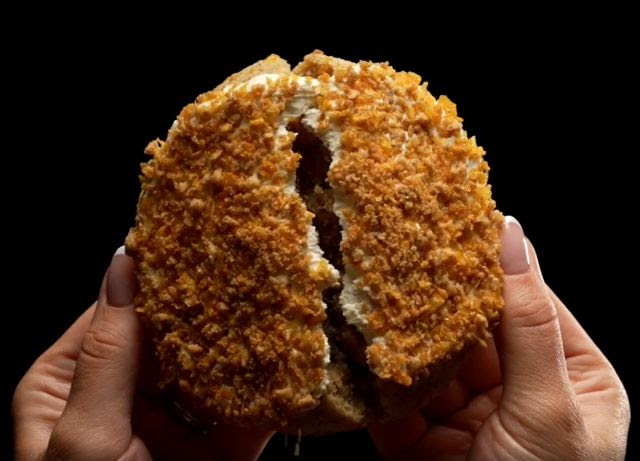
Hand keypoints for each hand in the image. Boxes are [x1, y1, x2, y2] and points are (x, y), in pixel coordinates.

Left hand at [12, 247, 271, 460]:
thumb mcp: (88, 437)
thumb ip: (111, 351)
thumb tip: (124, 264)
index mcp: (72, 381)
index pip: (120, 311)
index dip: (159, 274)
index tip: (199, 234)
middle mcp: (123, 394)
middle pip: (175, 333)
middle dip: (212, 304)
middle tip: (254, 259)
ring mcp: (172, 421)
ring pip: (215, 364)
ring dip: (245, 340)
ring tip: (281, 298)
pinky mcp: (214, 447)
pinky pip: (245, 405)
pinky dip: (268, 386)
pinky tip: (292, 358)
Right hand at [369, 217, 629, 459]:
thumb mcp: (549, 408)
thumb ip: (527, 321)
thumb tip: (513, 236)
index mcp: (571, 378)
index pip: (525, 305)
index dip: (490, 269)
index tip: (452, 229)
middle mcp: (520, 395)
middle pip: (472, 333)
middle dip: (437, 306)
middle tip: (399, 258)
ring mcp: (470, 421)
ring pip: (430, 365)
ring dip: (405, 345)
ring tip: (374, 307)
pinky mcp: (425, 446)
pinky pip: (399, 405)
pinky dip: (382, 389)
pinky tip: (365, 362)